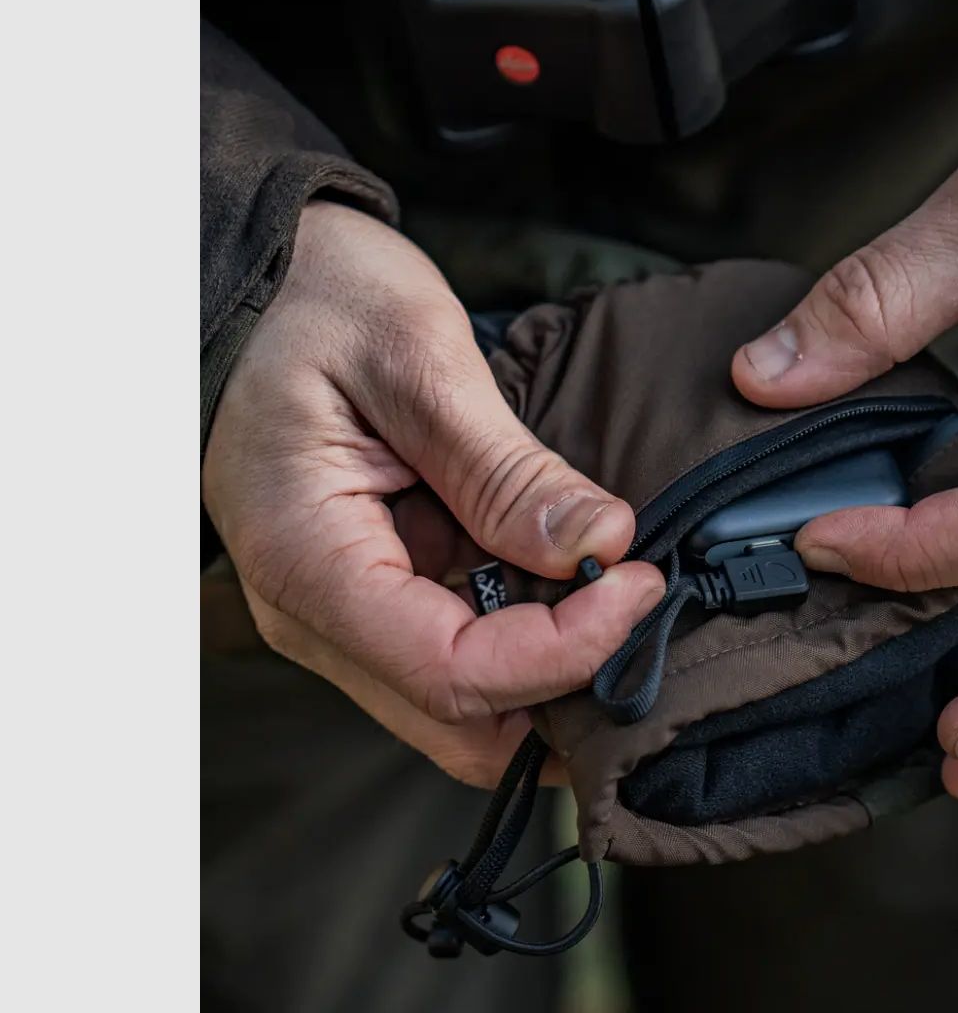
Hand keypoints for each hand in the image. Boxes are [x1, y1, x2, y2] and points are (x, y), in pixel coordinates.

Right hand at [203, 203, 663, 786]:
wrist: (263, 289)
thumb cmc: (319, 302)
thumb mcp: (418, 359)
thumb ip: (505, 467)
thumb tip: (600, 544)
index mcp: (308, 562)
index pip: (450, 673)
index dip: (563, 652)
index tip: (637, 583)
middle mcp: (316, 616)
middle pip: (460, 723)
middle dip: (564, 686)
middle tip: (639, 599)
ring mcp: (346, 617)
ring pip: (468, 706)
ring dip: (553, 667)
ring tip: (614, 585)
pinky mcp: (379, 599)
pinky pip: (464, 655)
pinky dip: (532, 634)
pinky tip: (574, 576)